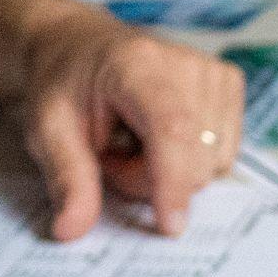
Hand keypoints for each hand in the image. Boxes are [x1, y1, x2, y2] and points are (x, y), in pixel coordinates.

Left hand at [18, 8, 245, 239]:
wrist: (82, 46)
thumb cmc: (66, 84)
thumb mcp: (47, 130)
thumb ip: (66, 179)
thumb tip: (71, 230)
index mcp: (136, 64)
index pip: (172, 129)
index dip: (174, 181)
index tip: (170, 226)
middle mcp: (185, 64)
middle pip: (193, 161)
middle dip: (151, 181)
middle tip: (113, 157)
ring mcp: (214, 73)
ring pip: (212, 165)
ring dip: (172, 173)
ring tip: (136, 144)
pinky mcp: (230, 85)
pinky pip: (223, 156)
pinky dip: (192, 161)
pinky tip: (162, 138)